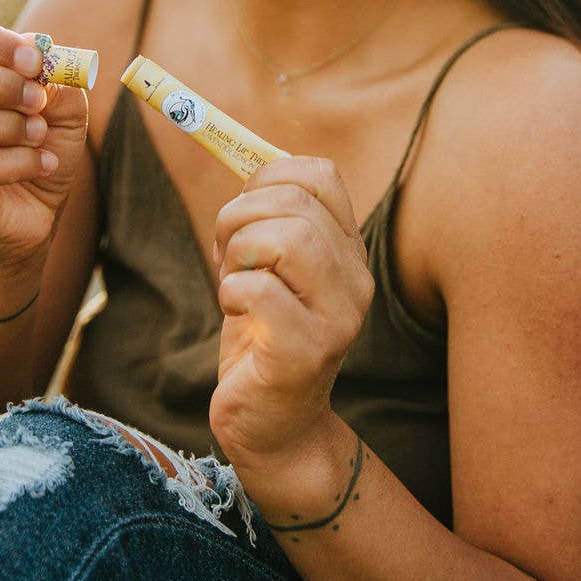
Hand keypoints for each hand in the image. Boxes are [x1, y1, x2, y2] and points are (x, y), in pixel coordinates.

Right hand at [0, 14, 87, 271]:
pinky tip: (42, 165)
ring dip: (2, 124)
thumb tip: (41, 60)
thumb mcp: (64, 107)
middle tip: (37, 101)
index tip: (34, 60)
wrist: (35, 211)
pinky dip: (14, 162)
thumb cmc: (40, 144)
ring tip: (39, 135)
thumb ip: (57, 78)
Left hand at [209, 156, 372, 474]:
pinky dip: (232, 291)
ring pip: (288, 237)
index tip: (242, 210)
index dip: (266, 176)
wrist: (273, 428)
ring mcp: (338, 317)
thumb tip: (237, 153)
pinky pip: (260, 289)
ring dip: (238, 252)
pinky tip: (235, 313)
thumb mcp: (266, 269)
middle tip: (226, 254)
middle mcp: (355, 279)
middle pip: (296, 202)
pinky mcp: (307, 352)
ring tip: (231, 282)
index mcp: (347, 249)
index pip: (320, 174)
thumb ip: (263, 219)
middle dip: (239, 216)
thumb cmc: (260, 338)